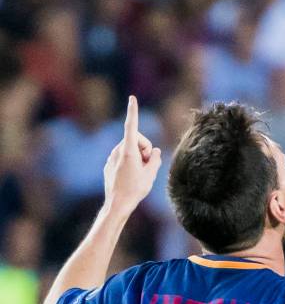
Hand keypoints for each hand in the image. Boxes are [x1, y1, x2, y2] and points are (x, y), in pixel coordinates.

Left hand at [104, 96, 161, 214]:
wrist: (117, 204)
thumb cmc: (135, 189)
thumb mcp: (152, 173)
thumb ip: (156, 158)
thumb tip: (155, 151)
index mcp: (128, 150)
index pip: (132, 126)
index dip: (133, 112)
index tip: (132, 98)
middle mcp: (118, 151)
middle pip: (136, 140)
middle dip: (145, 149)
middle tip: (148, 165)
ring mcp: (112, 158)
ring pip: (130, 150)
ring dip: (138, 157)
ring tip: (139, 174)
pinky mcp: (109, 165)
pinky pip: (123, 158)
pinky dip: (130, 163)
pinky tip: (130, 178)